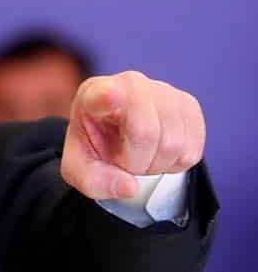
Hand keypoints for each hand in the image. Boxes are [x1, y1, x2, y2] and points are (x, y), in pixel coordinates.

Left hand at [61, 71, 204, 199]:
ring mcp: (165, 91)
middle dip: (136, 163)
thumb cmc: (95, 147)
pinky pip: (192, 149)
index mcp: (94, 94)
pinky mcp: (189, 105)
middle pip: (146, 133)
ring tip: (140, 157)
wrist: (117, 135)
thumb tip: (130, 187)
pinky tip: (158, 153)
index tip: (109, 95)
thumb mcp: (79, 169)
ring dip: (157, 165)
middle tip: (124, 162)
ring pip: (174, 143)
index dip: (109, 96)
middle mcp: (132, 84)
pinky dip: (175, 163)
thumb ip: (95, 182)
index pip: (104, 93)